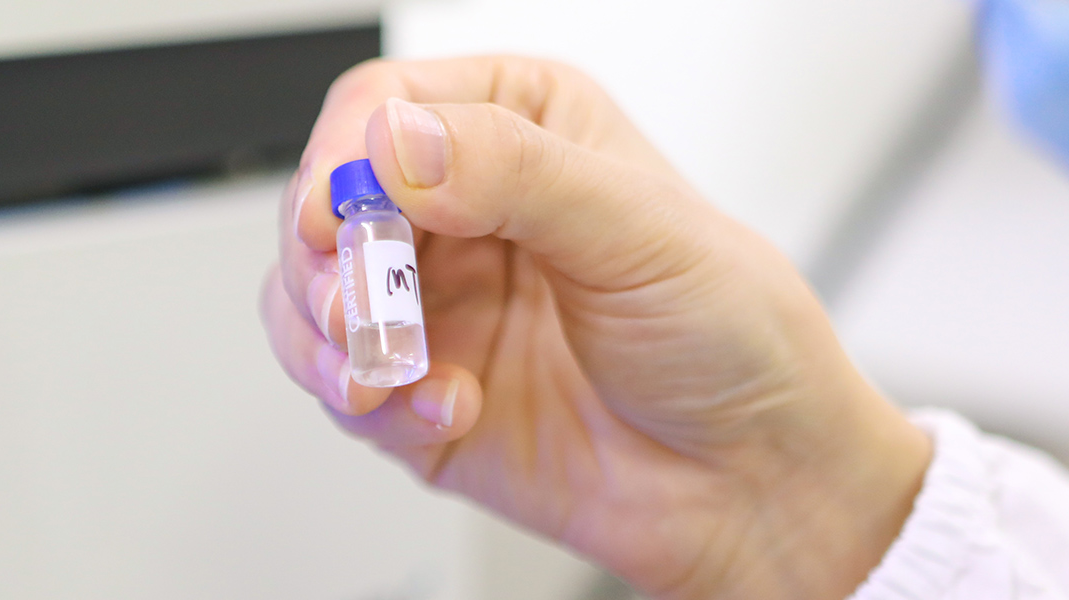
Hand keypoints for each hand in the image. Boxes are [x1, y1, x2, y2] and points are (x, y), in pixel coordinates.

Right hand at [260, 56, 930, 598]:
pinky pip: (345, 389)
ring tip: (386, 374)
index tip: (339, 216)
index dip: (344, 159)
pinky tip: (446, 411)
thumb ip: (517, 174)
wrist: (758, 482)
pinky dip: (376, 407)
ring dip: (332, 341)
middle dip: (327, 263)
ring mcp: (438, 308)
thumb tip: (403, 146)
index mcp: (522, 132)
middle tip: (356, 310)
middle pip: (325, 206)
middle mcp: (465, 213)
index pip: (384, 109)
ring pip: (310, 299)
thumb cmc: (735, 337)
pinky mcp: (419, 397)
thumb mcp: (641, 230)